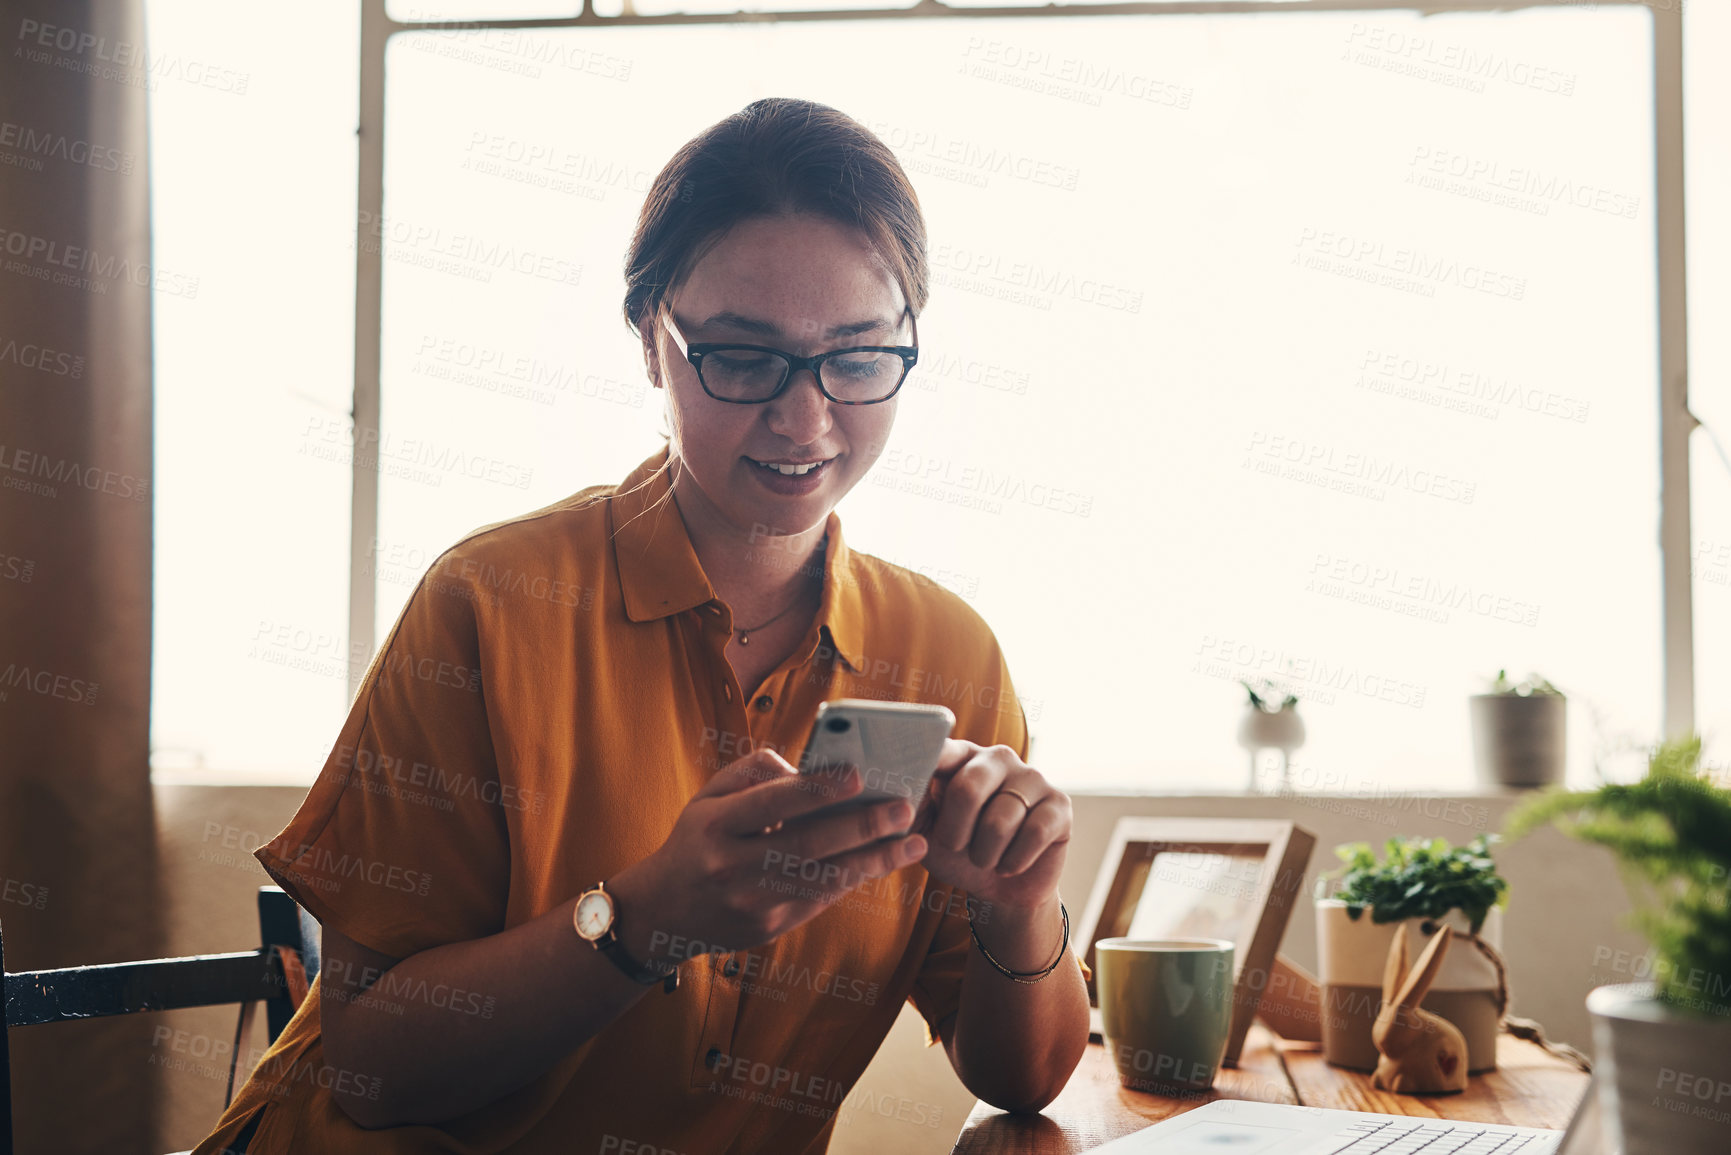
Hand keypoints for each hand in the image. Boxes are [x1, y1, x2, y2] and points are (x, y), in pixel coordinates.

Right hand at [616, 747, 929, 964]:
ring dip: (875, 860)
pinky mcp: (770, 928)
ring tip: (913, 842)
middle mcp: (733, 866)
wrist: (663, 913)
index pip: (773, 803)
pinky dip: (855, 878)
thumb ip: (753, 773)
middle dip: (862, 826)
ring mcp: (752, 902)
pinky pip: (821, 899)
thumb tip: (806, 768)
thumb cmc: (696, 841)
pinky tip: (883, 862)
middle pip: (808, 844)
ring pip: (824, 878)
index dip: (818, 789)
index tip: (859, 774)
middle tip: (904, 809)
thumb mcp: (707, 797)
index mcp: (715, 826)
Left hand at [913, 740, 1070, 913]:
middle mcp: (998, 757)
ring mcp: (1032, 777)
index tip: (905, 759)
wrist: (1001, 888)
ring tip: (985, 857)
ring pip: (999, 822)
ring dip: (984, 855)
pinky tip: (1010, 863)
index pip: (941, 748)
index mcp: (961, 756)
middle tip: (956, 846)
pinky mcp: (1060, 804)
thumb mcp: (923, 833)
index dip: (926, 756)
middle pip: (968, 788)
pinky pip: (1034, 834)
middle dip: (955, 832)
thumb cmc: (958, 852)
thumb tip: (893, 793)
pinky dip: (1014, 861)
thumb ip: (908, 808)